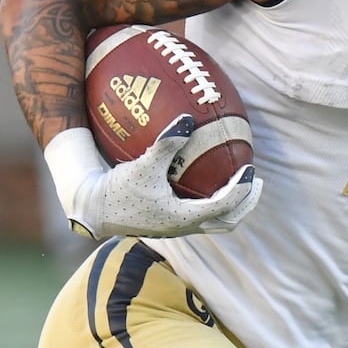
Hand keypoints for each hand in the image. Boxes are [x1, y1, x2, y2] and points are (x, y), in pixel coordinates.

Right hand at [64, 115, 262, 238]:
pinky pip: (201, 216)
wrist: (91, 210)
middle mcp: (184, 227)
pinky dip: (214, 202)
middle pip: (228, 222)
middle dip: (246, 203)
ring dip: (232, 205)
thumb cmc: (116, 189)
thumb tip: (189, 120)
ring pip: (216, 223)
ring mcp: (177, 227)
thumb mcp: (143, 165)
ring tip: (241, 183)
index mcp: (183, 217)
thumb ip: (167, 144)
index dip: (242, 188)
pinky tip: (209, 182)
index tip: (250, 168)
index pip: (225, 205)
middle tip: (256, 181)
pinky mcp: (168, 222)